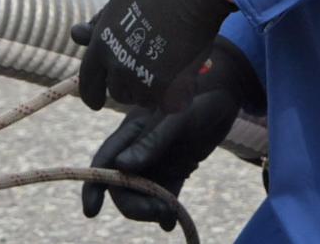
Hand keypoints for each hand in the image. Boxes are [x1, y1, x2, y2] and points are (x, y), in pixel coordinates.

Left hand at [72, 0, 233, 111]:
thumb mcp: (118, 1)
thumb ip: (99, 24)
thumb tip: (77, 35)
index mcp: (102, 45)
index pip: (88, 81)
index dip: (91, 94)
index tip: (96, 102)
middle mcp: (118, 66)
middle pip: (118, 92)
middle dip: (129, 86)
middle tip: (147, 72)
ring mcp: (142, 80)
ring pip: (144, 99)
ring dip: (153, 90)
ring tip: (170, 68)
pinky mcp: (167, 90)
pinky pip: (168, 105)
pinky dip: (177, 96)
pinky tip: (185, 80)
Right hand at [82, 38, 260, 230]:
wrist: (227, 97)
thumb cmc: (199, 100)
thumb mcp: (175, 120)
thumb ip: (150, 143)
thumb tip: (121, 167)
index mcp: (131, 133)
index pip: (104, 161)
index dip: (94, 186)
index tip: (92, 212)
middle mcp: (138, 149)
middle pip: (122, 186)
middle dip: (135, 205)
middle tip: (159, 212)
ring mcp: (157, 161)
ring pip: (143, 194)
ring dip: (152, 209)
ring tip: (171, 215)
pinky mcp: (175, 170)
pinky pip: (165, 194)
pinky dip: (166, 210)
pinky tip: (173, 221)